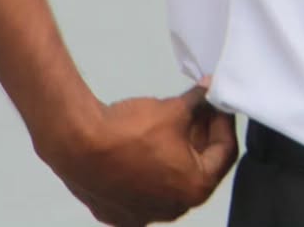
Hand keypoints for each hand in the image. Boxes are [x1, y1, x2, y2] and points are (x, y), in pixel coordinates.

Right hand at [39, 85, 237, 225]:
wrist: (78, 145)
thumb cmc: (130, 131)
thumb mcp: (174, 109)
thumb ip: (198, 101)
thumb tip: (208, 90)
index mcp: (194, 188)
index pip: (225, 152)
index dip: (224, 122)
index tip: (218, 103)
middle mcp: (173, 209)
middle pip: (199, 168)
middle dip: (201, 135)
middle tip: (199, 109)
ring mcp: (144, 215)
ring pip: (172, 180)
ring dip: (178, 152)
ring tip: (174, 121)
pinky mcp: (120, 213)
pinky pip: (146, 189)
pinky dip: (153, 167)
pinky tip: (147, 144)